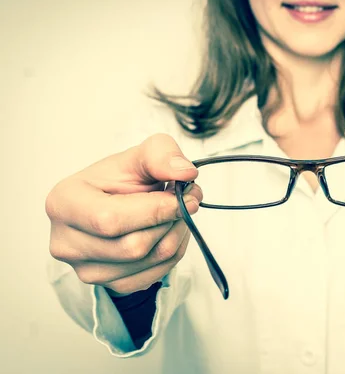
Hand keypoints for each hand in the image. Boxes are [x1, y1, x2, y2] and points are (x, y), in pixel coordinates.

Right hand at [46, 134, 201, 296]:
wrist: (116, 201)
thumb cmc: (121, 180)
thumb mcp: (140, 155)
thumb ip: (162, 155)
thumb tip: (185, 173)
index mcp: (64, 203)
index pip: (110, 220)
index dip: (156, 210)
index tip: (185, 195)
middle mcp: (67, 242)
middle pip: (133, 246)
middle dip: (170, 221)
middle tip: (185, 201)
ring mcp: (85, 269)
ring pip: (148, 262)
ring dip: (176, 235)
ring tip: (175, 213)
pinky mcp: (109, 285)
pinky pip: (154, 276)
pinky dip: (172, 252)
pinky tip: (167, 231)